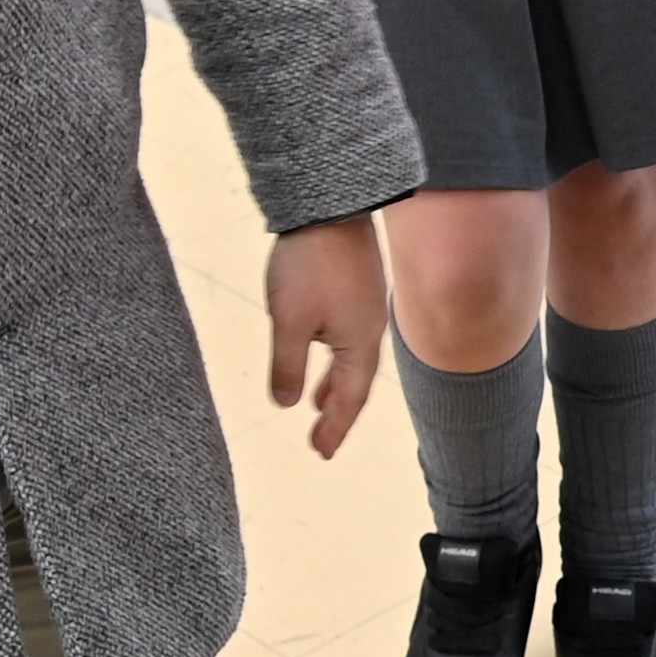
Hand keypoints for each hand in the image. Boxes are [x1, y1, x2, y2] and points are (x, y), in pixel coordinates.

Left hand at [260, 215, 386, 457]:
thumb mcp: (289, 320)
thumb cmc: (309, 262)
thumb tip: (286, 405)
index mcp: (358, 343)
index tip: (321, 453)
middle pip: (355, 383)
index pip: (349, 398)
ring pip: (351, 360)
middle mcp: (369, 330)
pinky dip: (334, 357)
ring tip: (317, 405)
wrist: (331, 204)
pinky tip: (320, 349)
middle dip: (336, 413)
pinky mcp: (355, 288)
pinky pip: (348, 337)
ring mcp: (364, 308)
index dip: (335, 427)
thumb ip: (288, 365)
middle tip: (320, 441)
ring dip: (334, 385)